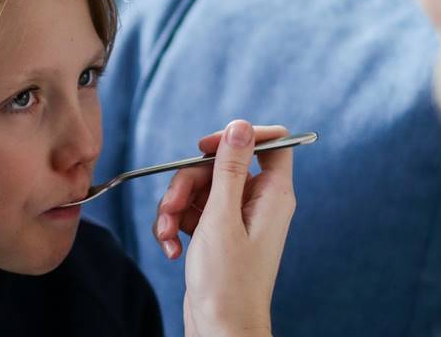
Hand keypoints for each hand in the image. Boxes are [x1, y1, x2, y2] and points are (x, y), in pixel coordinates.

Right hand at [155, 120, 295, 336]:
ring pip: (200, 188)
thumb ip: (230, 168)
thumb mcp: (222, 217)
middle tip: (171, 206)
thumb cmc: (227, 283)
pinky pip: (193, 212)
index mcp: (273, 195)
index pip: (271, 142)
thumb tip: (241, 125)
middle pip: (221, 165)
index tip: (206, 147)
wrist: (220, 331)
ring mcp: (237, 219)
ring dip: (175, 207)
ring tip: (167, 234)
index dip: (238, 137)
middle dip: (187, 182)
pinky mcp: (218, 234)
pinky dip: (176, 225)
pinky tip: (172, 247)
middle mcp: (259, 203)